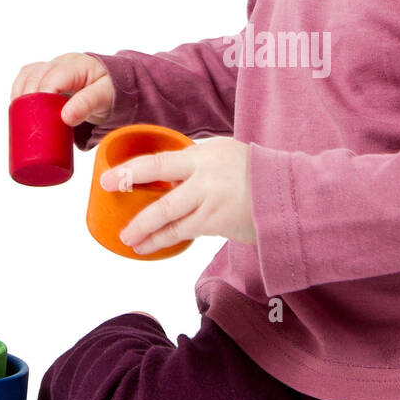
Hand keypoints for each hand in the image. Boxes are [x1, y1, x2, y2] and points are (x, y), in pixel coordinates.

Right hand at [11, 53, 114, 126]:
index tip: (39, 118)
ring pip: (28, 75)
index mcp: (76, 65)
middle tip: (29, 122)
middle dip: (28, 99)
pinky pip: (27, 77)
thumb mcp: (104, 99)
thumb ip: (87, 105)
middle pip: (35, 76)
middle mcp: (61, 63)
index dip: (41, 97)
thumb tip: (65, 117)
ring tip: (20, 115)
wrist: (115, 86)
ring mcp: (53, 67)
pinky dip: (21, 90)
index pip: (51, 79)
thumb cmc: (111, 92)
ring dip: (20, 94)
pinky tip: (20, 105)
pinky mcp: (47, 74)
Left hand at [103, 136, 255, 253]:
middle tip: (109, 201)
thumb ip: (198, 166)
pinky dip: (164, 239)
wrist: (291, 194)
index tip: (108, 177)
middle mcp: (206, 172)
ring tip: (129, 239)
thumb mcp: (226, 157)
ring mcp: (211, 198)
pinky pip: (183, 232)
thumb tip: (168, 177)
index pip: (161, 160)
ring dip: (145, 230)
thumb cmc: (257, 175)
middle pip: (160, 186)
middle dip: (130, 194)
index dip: (131, 170)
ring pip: (168, 216)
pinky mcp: (217, 221)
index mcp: (206, 153)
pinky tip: (151, 245)